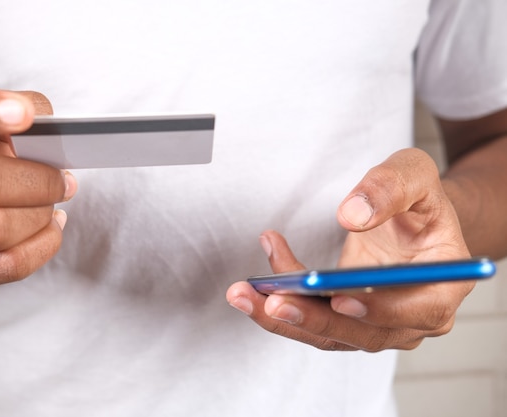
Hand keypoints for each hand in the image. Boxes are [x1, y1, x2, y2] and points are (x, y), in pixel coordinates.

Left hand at [226, 148, 472, 350]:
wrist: (413, 219)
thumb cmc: (419, 199)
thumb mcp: (415, 174)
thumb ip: (391, 187)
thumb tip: (352, 214)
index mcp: (443, 286)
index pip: (415, 310)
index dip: (378, 309)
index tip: (340, 297)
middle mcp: (412, 317)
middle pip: (362, 333)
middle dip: (313, 317)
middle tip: (271, 299)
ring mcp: (377, 324)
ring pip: (328, 333)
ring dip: (282, 317)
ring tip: (241, 293)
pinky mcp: (347, 319)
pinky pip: (312, 318)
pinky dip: (281, 301)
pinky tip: (257, 276)